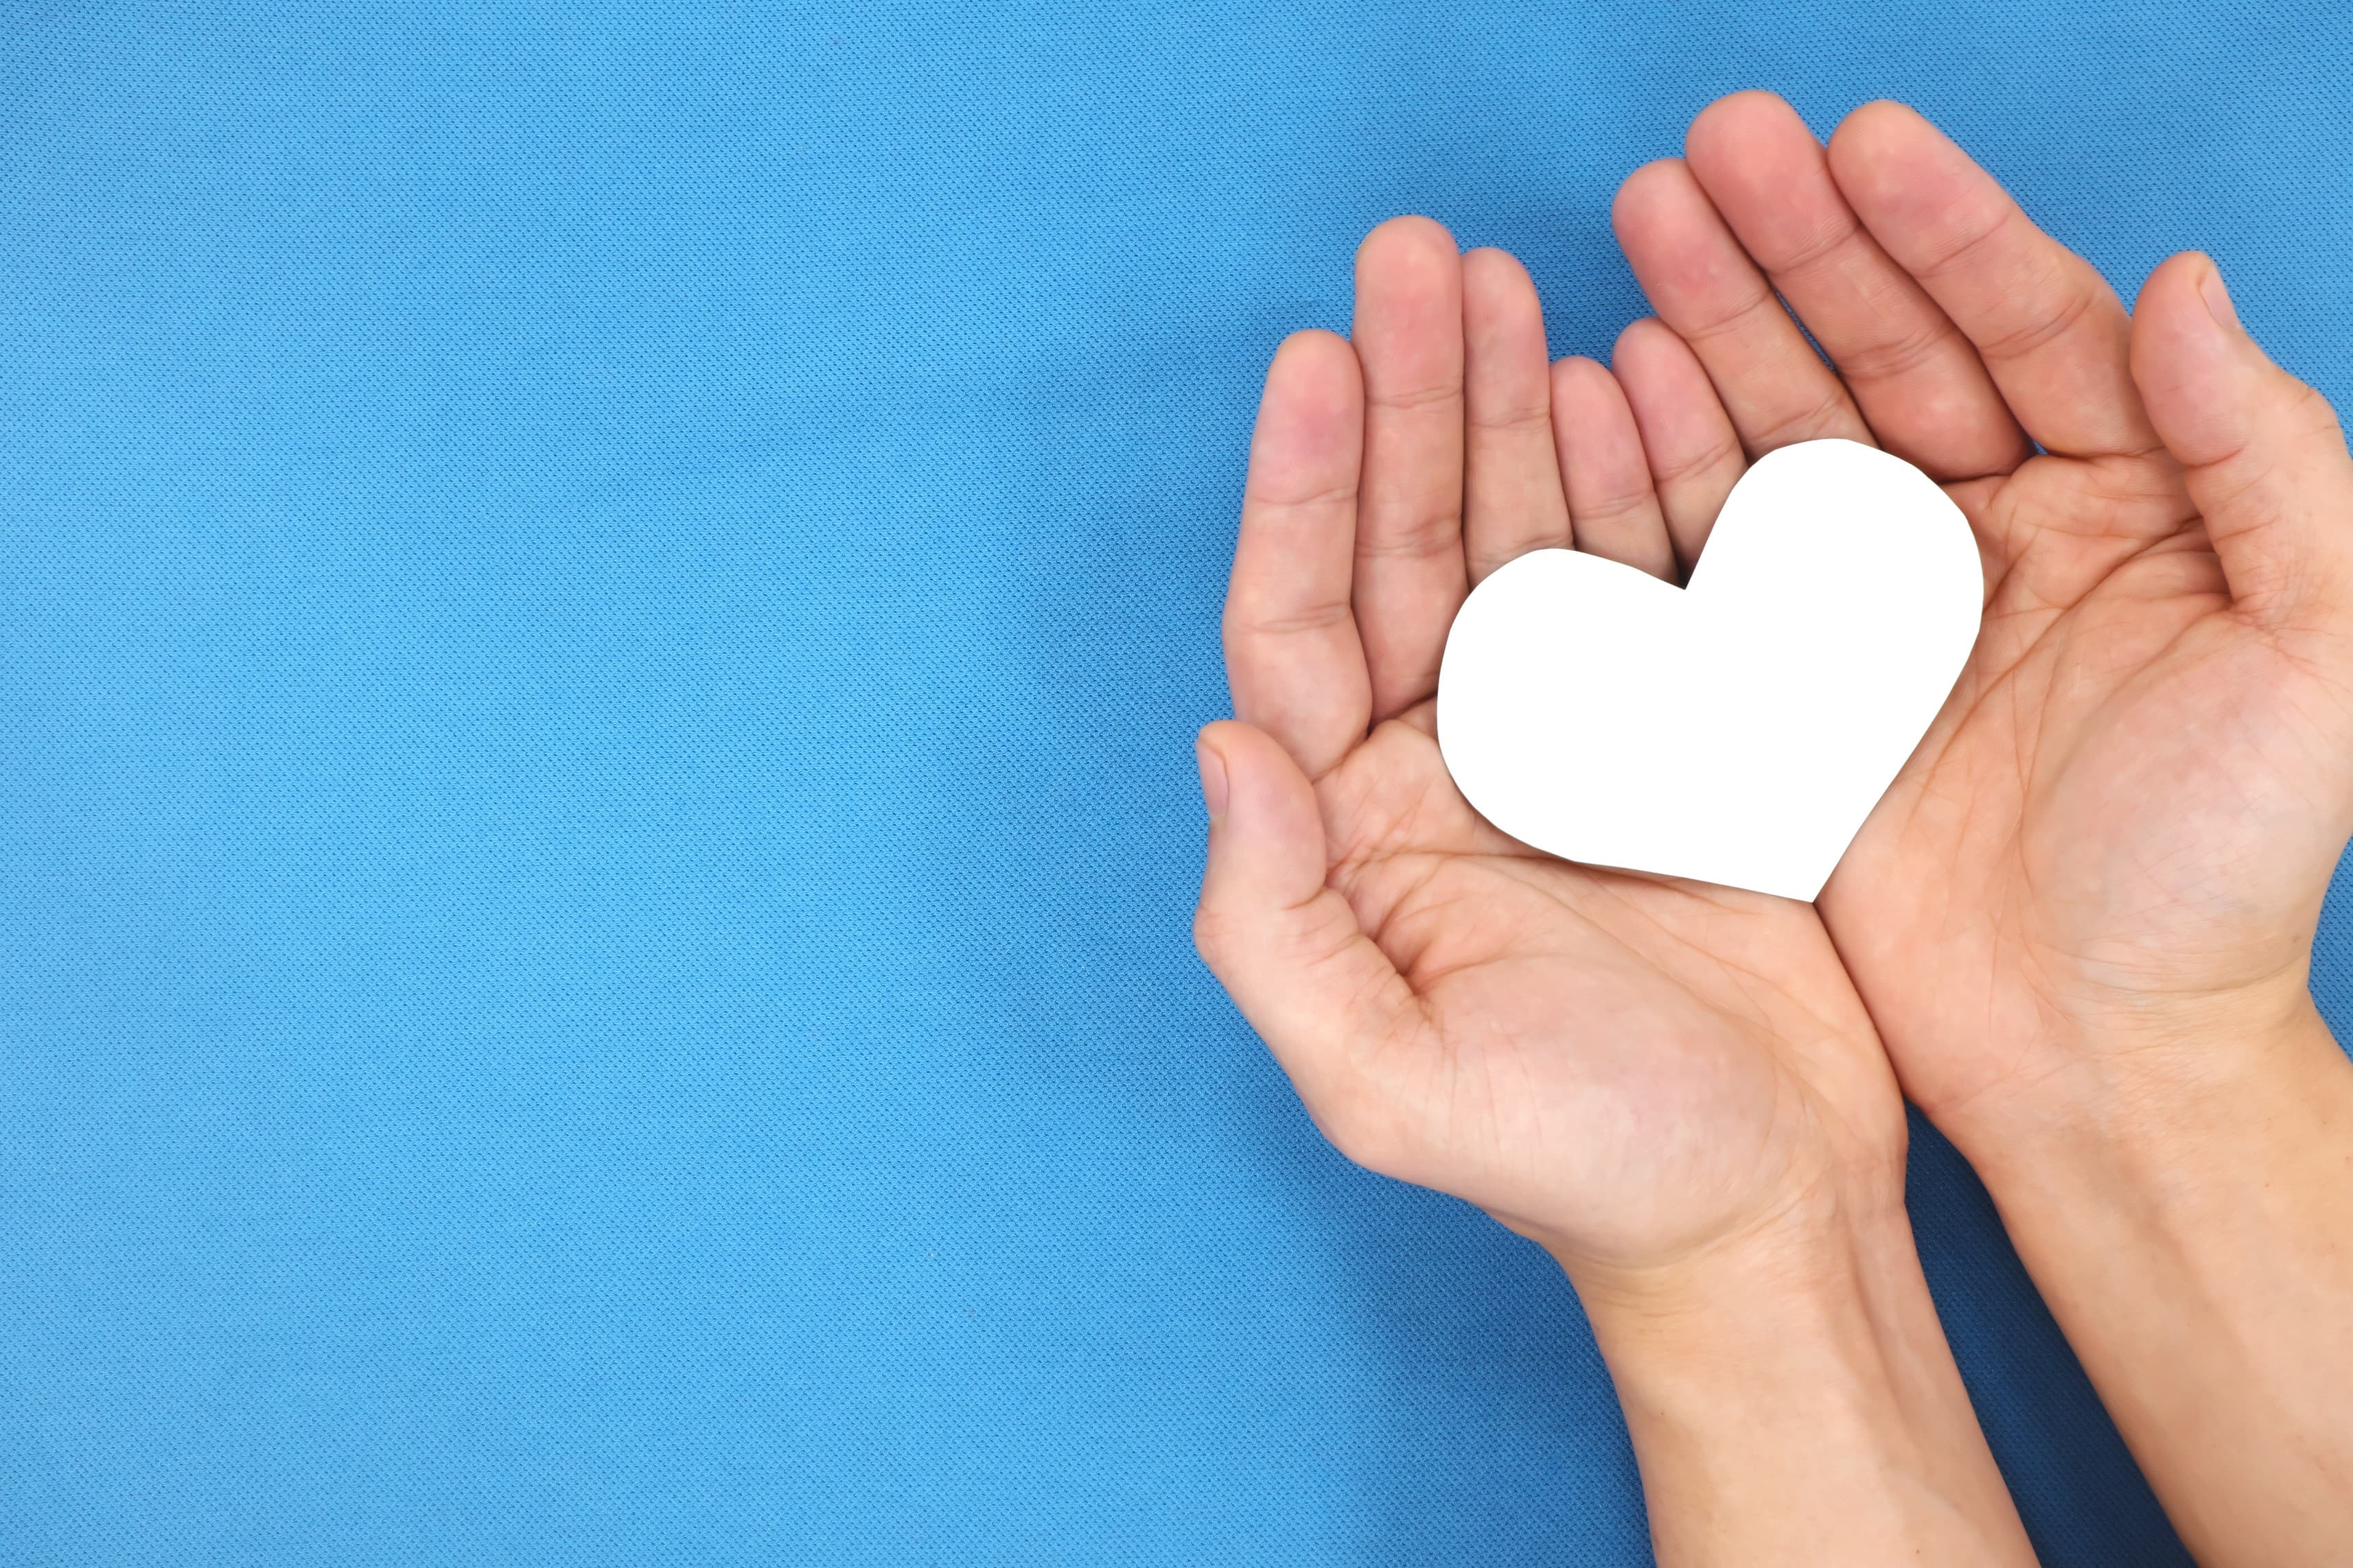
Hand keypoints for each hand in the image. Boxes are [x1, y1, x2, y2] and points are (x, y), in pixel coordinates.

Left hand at [1193, 217, 1898, 1279]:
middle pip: (1405, 551)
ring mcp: (1560, 743)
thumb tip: (1219, 741)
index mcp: (1350, 834)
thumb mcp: (1386, 1082)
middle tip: (1420, 260)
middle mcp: (1438, 770)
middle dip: (1410, 406)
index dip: (1303, 490)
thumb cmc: (1579, 1167)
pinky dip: (1630, 480)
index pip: (1298, 627)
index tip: (1318, 355)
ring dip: (1507, 413)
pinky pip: (1640, 579)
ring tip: (1508, 283)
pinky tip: (1617, 378)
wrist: (1768, 1213)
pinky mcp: (1676, 737)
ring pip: (1517, 542)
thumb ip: (1270, 925)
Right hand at [1604, 91, 2352, 1565]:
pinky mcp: (1789, 689)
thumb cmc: (2224, 875)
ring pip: (1787, 427)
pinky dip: (1661, 466)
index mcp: (2132, 504)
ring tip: (1634, 225)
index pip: (2030, 327)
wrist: (2100, 1057)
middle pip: (1886, 352)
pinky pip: (1716, 552)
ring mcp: (1879, 609)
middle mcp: (1995, 533)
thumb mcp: (2323, 666)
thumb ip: (2280, 467)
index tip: (1855, 140)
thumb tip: (2181, 286)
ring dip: (1714, 323)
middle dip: (1797, 244)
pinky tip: (1607, 384)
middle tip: (1703, 151)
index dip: (1943, 231)